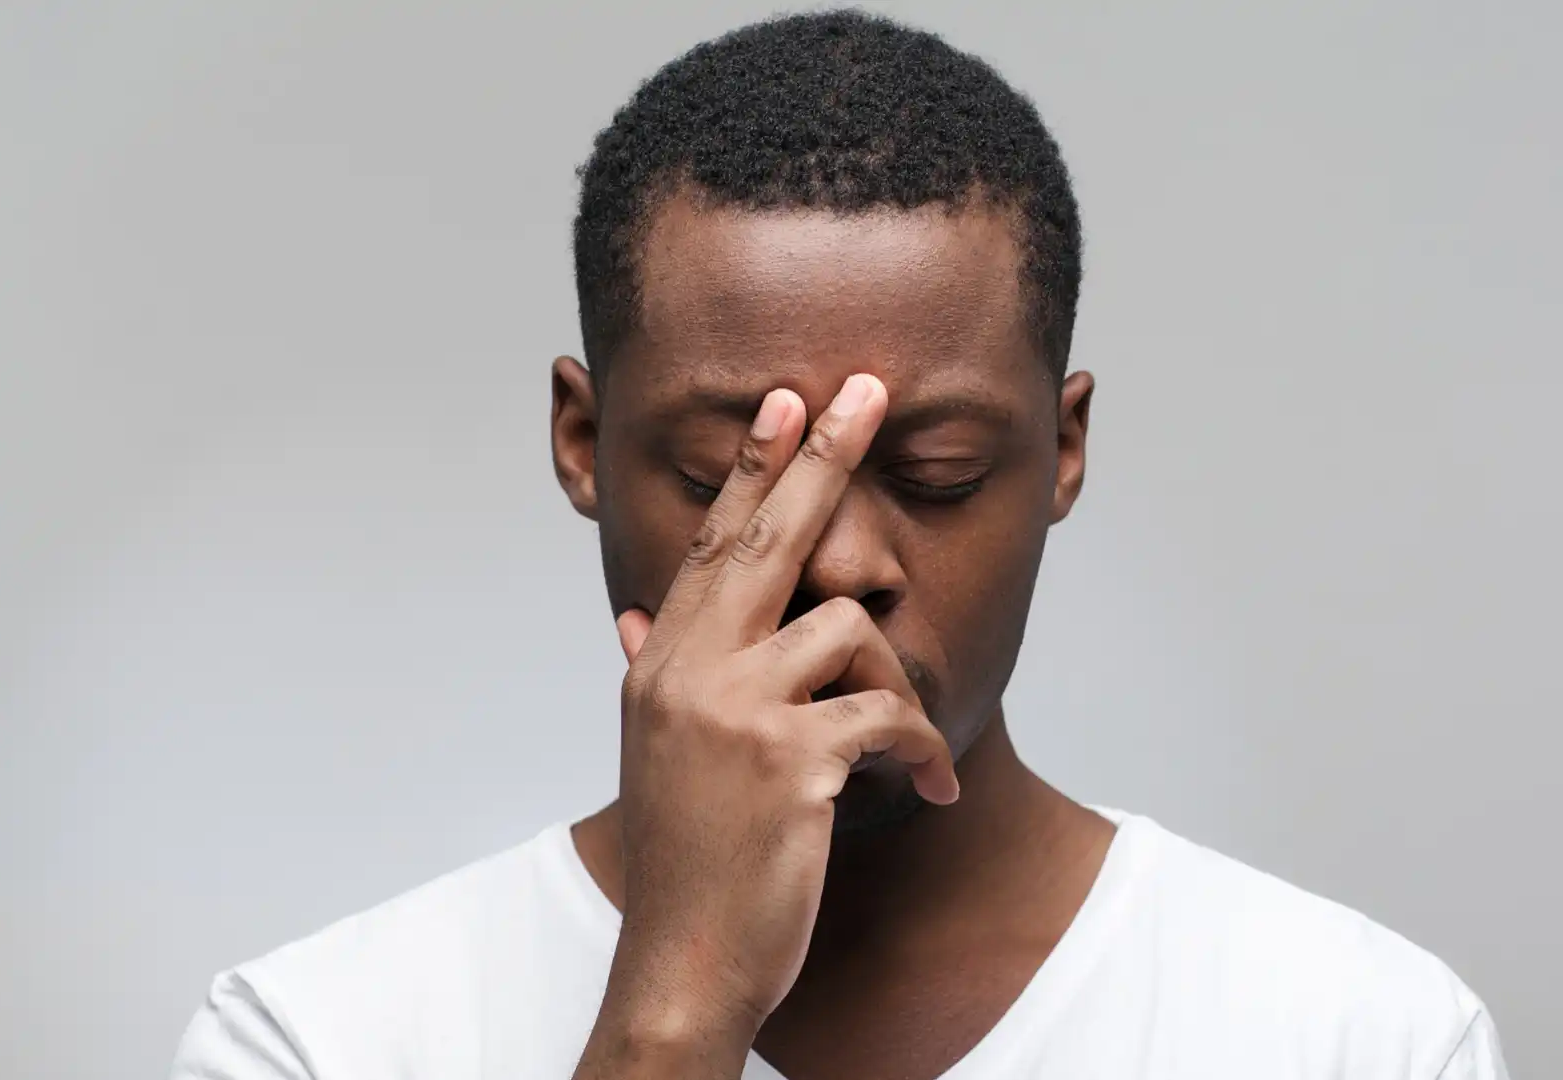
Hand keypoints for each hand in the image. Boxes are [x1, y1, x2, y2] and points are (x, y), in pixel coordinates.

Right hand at [594, 374, 959, 1063]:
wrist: (683, 965)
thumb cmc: (691, 859)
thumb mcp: (660, 754)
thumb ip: (655, 674)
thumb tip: (634, 618)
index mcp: (661, 663)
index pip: (713, 543)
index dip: (754, 468)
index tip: (788, 403)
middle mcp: (687, 671)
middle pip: (767, 537)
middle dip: (822, 457)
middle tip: (865, 388)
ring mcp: (734, 710)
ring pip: (849, 630)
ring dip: (897, 691)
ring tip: (906, 755)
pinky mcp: (788, 758)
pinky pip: (886, 711)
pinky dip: (920, 749)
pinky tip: (928, 790)